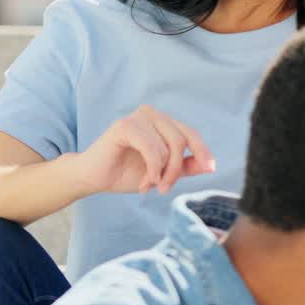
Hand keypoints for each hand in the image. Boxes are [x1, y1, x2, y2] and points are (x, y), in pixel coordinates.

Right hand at [69, 106, 215, 194]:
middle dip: (175, 170)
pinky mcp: (125, 125)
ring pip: (169, 147)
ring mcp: (139, 117)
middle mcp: (152, 115)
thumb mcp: (163, 172)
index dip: (202, 151)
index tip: (211, 168)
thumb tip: (210, 165)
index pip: (191, 134)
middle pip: (181, 142)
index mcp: (162, 122)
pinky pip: (153, 149)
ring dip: (162, 173)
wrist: (93, 178)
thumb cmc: (126, 172)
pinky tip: (146, 182)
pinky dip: (153, 169)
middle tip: (164, 189)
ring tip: (149, 184)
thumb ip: (186, 166)